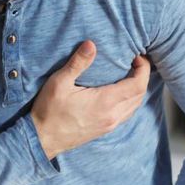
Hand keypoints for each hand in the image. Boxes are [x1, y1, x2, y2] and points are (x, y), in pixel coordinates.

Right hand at [30, 40, 151, 158]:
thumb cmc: (49, 111)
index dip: (143, 69)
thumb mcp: (60, 82)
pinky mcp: (104, 130)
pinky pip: (126, 114)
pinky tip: (119, 93)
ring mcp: (109, 125)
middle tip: (135, 62)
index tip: (136, 56)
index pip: (137, 85)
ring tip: (129, 75)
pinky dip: (130, 101)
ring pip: (134, 106)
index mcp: (105, 102)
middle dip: (142, 77)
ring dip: (137, 90)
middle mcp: (112, 115)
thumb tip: (91, 44)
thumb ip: (78, 63)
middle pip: (140, 95)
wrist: (42, 139)